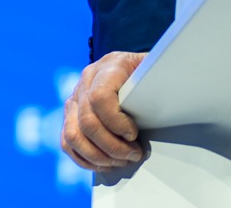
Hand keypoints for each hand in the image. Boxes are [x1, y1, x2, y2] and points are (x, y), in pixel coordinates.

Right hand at [62, 51, 146, 170]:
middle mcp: (86, 80)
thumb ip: (156, 80)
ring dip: (98, 156)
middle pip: (87, 122)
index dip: (116, 122)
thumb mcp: (155, 70)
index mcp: (109, 66)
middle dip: (112, 146)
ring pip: (73, 135)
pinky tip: (105, 163)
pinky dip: (85, 158)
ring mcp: (75, 98)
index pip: (99, 97)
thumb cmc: (148, 72)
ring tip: (120, 161)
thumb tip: (163, 98)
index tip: (133, 134)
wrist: (134, 68)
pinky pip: (67, 142)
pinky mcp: (70, 115)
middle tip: (133, 154)